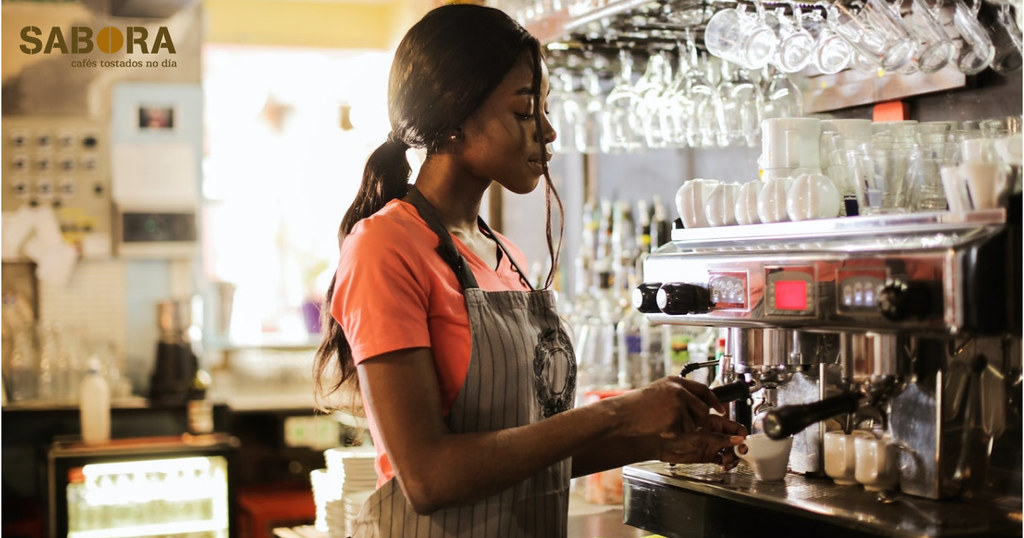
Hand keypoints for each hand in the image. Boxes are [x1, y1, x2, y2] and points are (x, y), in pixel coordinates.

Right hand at [608, 376, 725, 438]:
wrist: (622, 416)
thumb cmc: (637, 407)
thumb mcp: (659, 393)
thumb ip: (678, 394)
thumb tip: (697, 403)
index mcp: (675, 381)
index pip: (703, 390)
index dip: (714, 401)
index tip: (721, 410)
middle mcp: (679, 390)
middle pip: (703, 410)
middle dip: (698, 421)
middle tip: (681, 424)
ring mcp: (678, 404)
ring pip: (695, 423)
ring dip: (683, 429)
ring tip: (663, 424)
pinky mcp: (676, 418)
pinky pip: (684, 432)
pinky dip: (675, 434)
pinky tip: (661, 428)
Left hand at [657, 415, 747, 470]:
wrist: (658, 443)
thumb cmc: (671, 431)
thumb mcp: (699, 435)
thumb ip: (718, 438)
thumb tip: (737, 439)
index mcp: (713, 422)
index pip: (734, 427)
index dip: (741, 435)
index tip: (743, 443)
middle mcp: (714, 433)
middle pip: (735, 440)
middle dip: (739, 448)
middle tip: (738, 454)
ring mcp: (711, 444)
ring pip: (730, 451)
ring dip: (733, 457)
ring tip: (728, 462)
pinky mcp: (708, 455)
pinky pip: (723, 459)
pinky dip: (727, 463)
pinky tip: (724, 465)